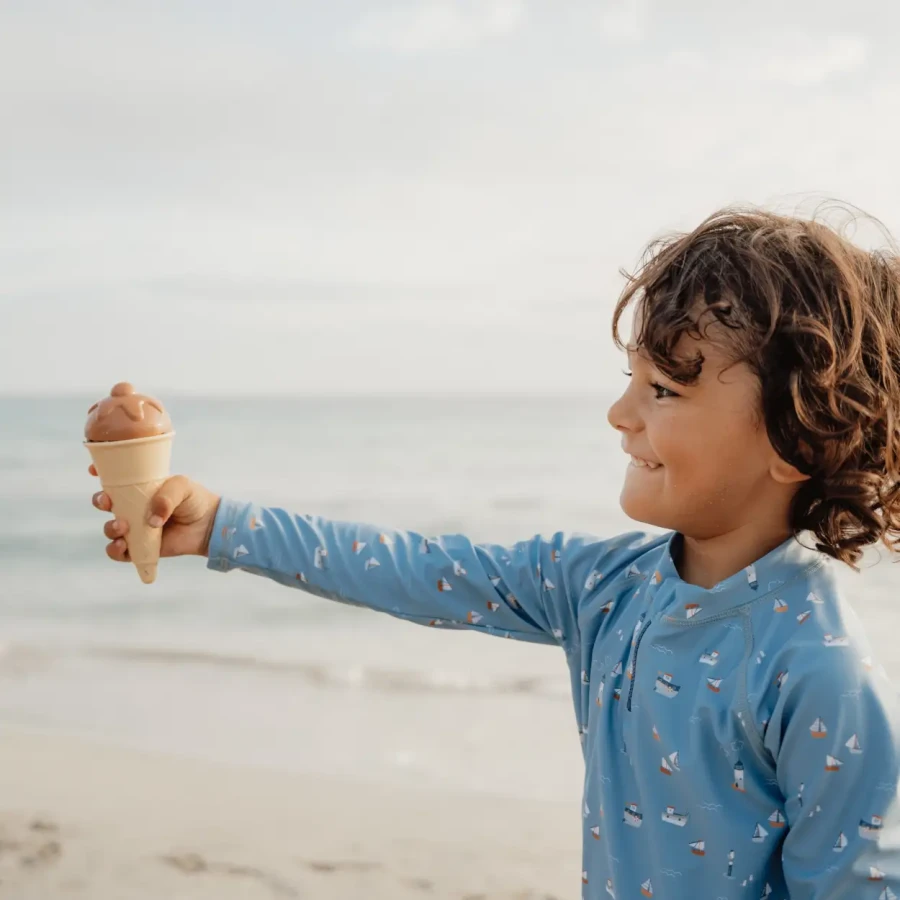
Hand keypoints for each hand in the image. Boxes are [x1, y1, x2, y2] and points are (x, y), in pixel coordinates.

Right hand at [90, 467, 220, 560]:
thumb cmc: (194, 500)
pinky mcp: (140, 547)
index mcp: (140, 488)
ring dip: (110, 528)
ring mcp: (135, 527)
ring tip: (123, 526)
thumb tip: (151, 520)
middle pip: (105, 503)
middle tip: (108, 502)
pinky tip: (123, 545)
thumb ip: (166, 497)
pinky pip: (119, 552)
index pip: (115, 479)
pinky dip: (115, 550)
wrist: (208, 525)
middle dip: (100, 501)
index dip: (100, 472)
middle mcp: (133, 507)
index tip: (93, 470)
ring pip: (110, 528)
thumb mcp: (182, 487)